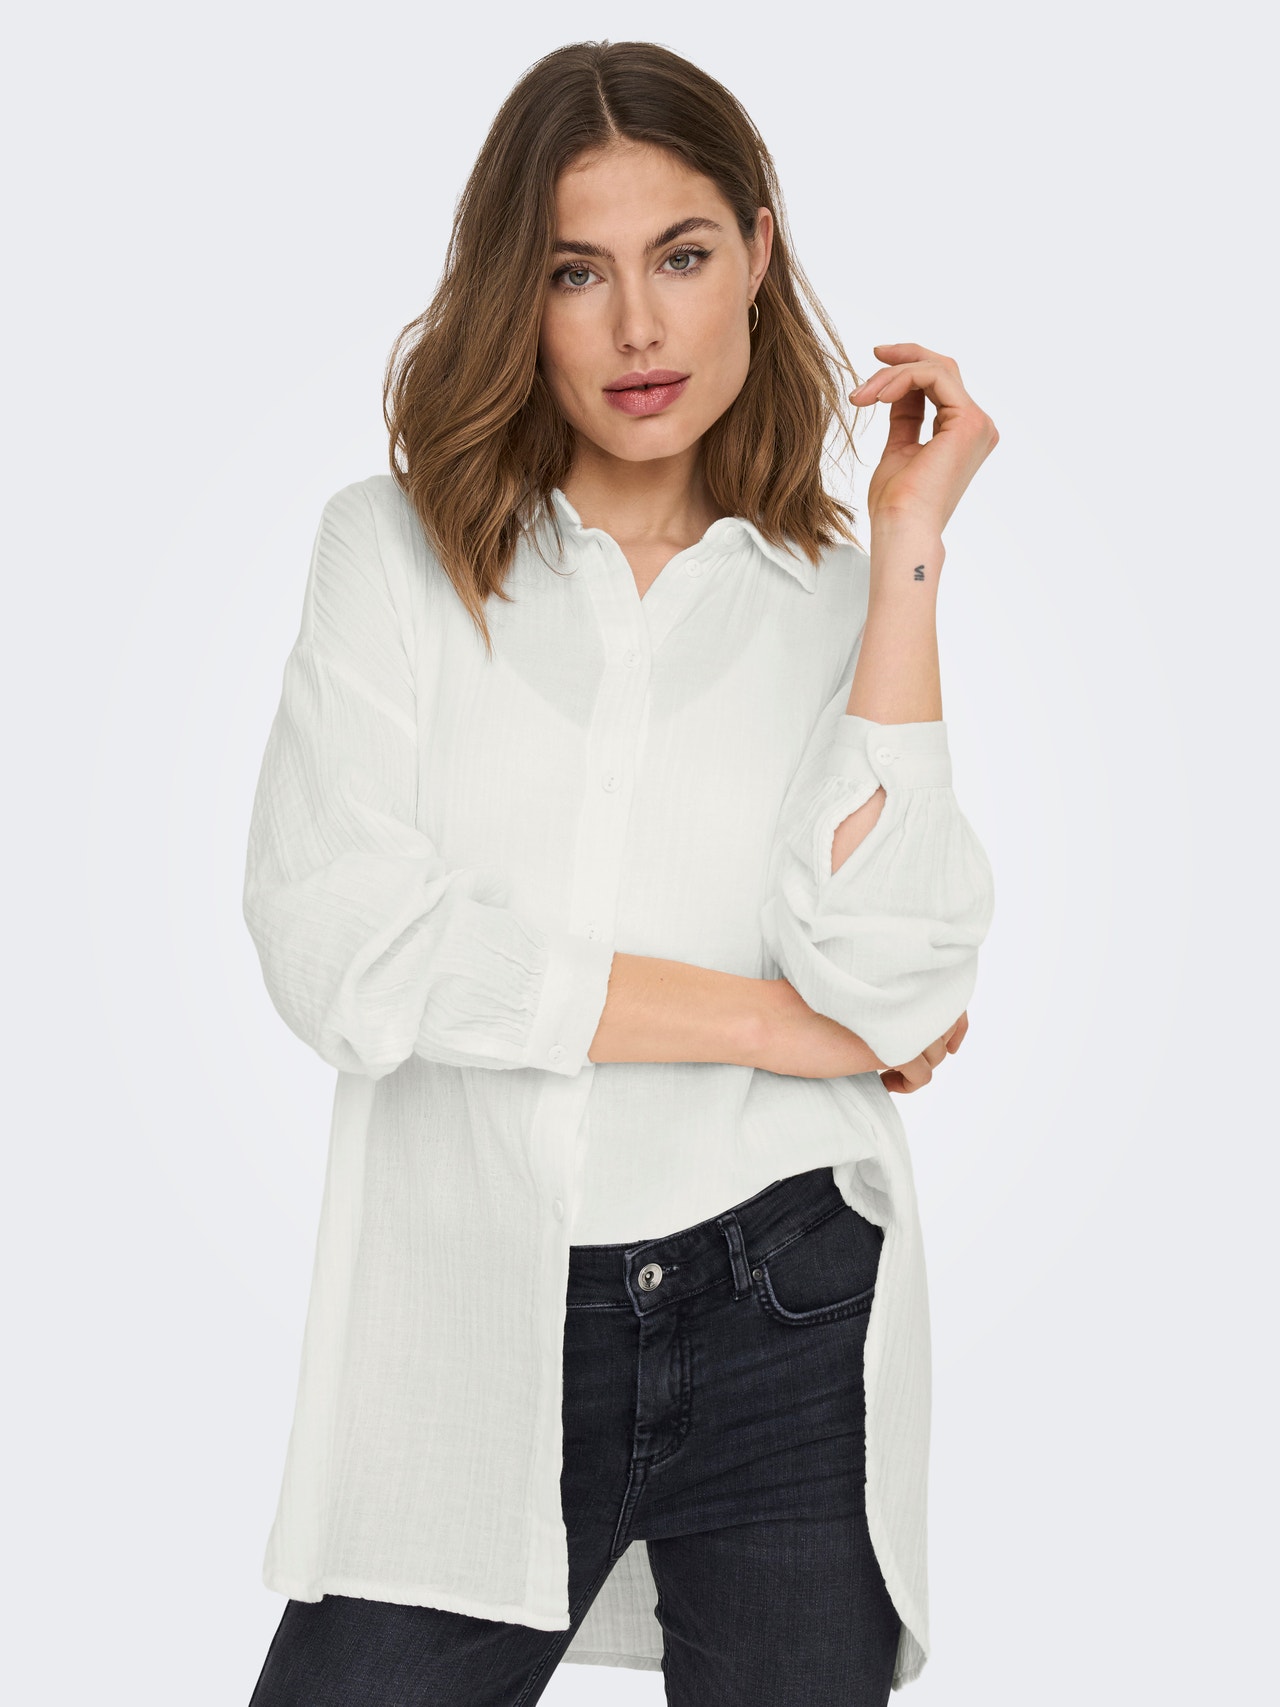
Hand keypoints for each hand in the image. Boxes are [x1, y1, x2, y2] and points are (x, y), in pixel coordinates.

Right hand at [757, 980, 966, 1085]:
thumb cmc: (796, 1006)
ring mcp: (900, 1019)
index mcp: (892, 974)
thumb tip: (908, 1019)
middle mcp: (903, 992)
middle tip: (914, 1061)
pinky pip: (921, 1075)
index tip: (950, 1040)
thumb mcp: (849, 994)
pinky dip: (907, 1084)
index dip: (954, 1020)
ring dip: (918, 1066)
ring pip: (936, 1053)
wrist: (772, 1019)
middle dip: (937, 1046)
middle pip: (945, 1024)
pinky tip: (884, 1082)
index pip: (946, 994)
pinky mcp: (892, 1047)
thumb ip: (880, 997)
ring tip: (889, 1071)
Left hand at [849, 343, 997, 534]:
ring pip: (936, 369)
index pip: (939, 385)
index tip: (874, 365)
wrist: (901, 527)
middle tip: (874, 354)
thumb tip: (896, 389)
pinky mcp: (969, 421)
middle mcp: (977, 426)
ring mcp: (977, 423)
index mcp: (963, 434)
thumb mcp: (899, 449)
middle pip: (943, 369)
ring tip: (863, 395)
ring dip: (893, 375)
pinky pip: (934, 377)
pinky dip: (903, 379)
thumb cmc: (896, 503)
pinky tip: (879, 396)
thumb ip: (905, 417)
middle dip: (905, 358)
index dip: (907, 369)